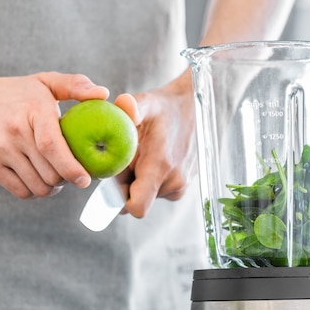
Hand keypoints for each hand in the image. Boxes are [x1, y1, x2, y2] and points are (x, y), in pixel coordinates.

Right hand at [0, 72, 110, 197]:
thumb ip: (75, 85)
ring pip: (37, 186)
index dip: (72, 168)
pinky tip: (37, 179)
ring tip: (55, 176)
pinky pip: (20, 191)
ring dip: (51, 187)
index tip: (86, 179)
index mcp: (32, 110)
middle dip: (66, 178)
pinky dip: (33, 191)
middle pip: (50, 172)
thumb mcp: (43, 81)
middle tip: (72, 173)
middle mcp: (14, 131)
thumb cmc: (13, 92)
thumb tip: (104, 94)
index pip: (53, 146)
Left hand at [123, 70, 196, 217]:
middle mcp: (174, 182)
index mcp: (161, 166)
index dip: (118, 199)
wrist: (195, 108)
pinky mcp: (182, 187)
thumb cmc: (166, 107)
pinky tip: (152, 157)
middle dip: (125, 184)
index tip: (114, 177)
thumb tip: (121, 104)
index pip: (136, 207)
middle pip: (136, 200)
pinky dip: (148, 179)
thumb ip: (132, 106)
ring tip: (142, 153)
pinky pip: (156, 191)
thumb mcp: (147, 102)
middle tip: (126, 157)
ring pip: (145, 196)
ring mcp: (180, 187)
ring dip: (137, 180)